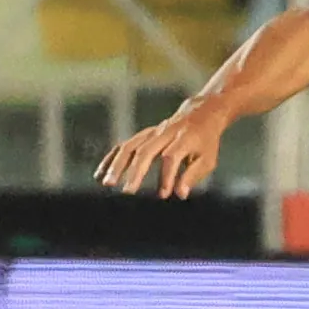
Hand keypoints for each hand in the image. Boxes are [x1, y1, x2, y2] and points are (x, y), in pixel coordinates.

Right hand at [95, 96, 227, 198]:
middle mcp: (165, 134)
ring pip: (130, 146)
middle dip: (135, 172)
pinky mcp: (143, 135)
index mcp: (183, 139)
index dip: (166, 176)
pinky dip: (111, 159)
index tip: (164, 194)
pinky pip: (123, 145)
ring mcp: (151, 133)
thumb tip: (180, 194)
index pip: (171, 157)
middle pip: (145, 151)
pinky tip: (101, 174)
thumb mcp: (207, 159)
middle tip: (127, 192)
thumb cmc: (205, 142)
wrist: (201, 113)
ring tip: (107, 183)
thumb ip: (193, 176)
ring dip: (117, 165)